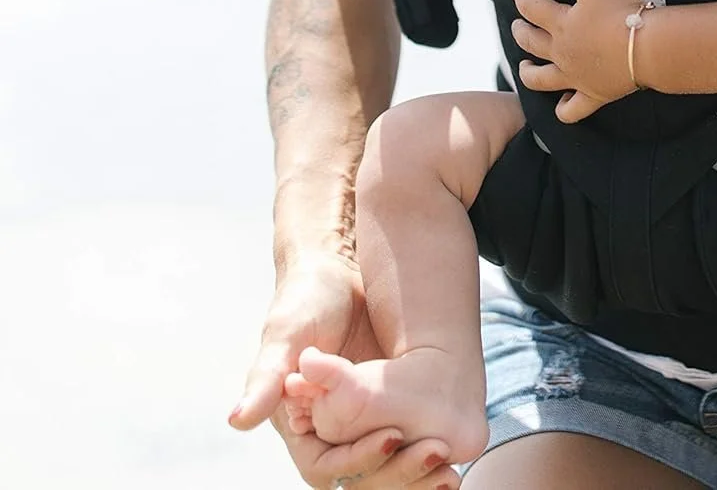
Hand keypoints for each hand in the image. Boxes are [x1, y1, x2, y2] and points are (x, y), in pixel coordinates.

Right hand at [229, 252, 455, 486]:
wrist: (342, 270)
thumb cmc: (306, 298)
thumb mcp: (286, 333)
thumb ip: (266, 377)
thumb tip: (238, 420)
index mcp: (298, 425)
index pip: (325, 467)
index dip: (358, 460)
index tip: (392, 438)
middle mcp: (329, 434)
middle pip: (362, 479)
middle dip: (397, 475)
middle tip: (436, 457)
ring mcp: (362, 425)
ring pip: (387, 471)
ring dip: (416, 477)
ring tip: (450, 472)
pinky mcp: (390, 410)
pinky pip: (408, 445)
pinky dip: (425, 458)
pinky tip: (456, 457)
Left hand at [511, 0, 642, 120]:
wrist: (645, 48)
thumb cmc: (621, 13)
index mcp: (561, 24)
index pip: (531, 6)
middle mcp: (562, 53)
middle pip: (531, 42)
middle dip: (521, 31)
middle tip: (518, 24)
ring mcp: (575, 77)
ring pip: (541, 79)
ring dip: (529, 72)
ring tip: (525, 66)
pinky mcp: (593, 95)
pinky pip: (572, 110)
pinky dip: (564, 109)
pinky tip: (561, 104)